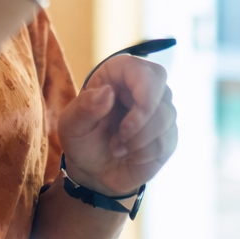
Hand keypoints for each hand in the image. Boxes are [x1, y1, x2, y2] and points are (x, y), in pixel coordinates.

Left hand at [56, 55, 176, 197]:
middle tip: (122, 134)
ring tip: (117, 148)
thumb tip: (107, 92)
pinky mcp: (167, 135)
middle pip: (160, 89)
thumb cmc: (81, 140)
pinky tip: (130, 156)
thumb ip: (85, 107)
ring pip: (166, 117)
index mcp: (116, 76)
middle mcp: (141, 88)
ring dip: (139, 140)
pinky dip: (146, 153)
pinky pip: (168, 140)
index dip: (141, 87)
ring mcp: (158, 111)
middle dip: (143, 117)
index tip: (127, 114)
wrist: (92, 170)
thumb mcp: (71, 125)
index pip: (139, 68)